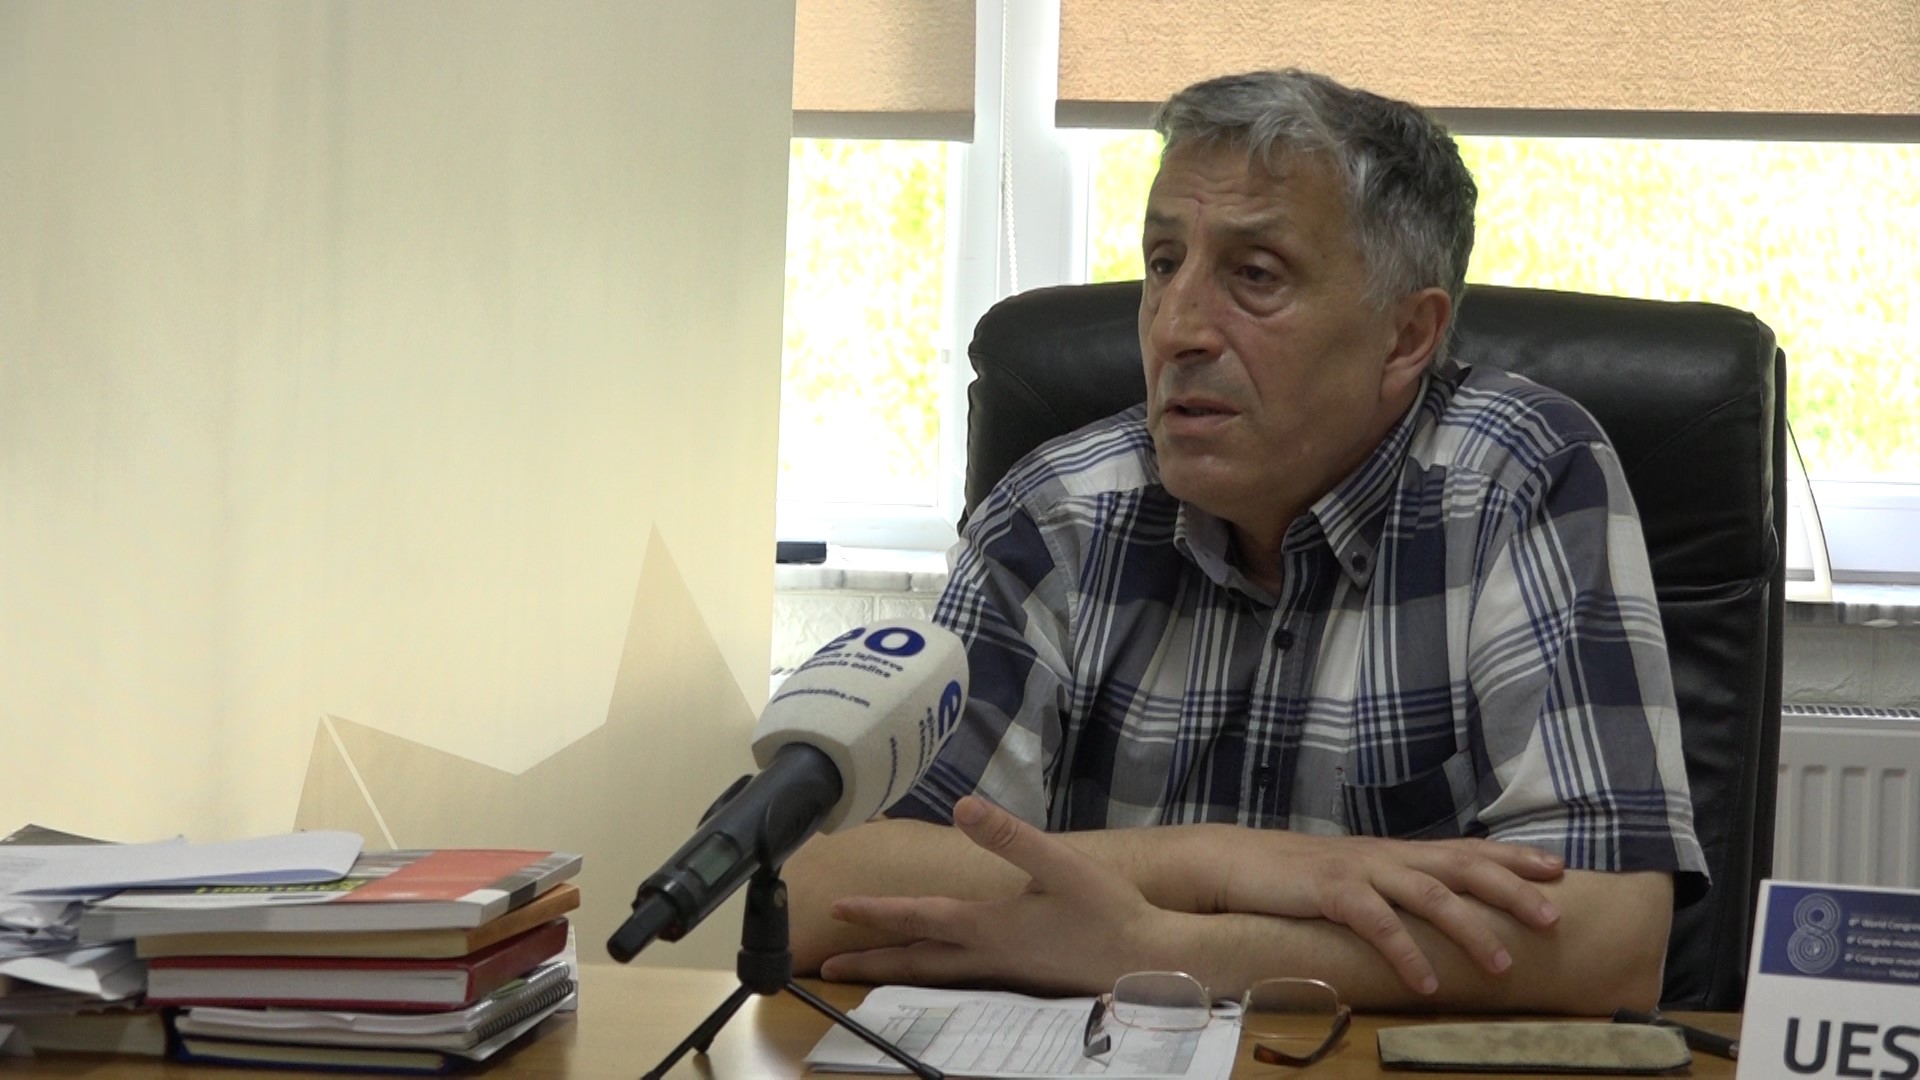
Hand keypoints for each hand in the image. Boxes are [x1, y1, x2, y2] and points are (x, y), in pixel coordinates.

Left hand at [818, 795, 1166, 994]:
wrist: (1149, 962)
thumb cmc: (1109, 912)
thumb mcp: (1061, 865)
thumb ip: (1011, 837)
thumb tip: (963, 806)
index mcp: (989, 927)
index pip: (919, 919)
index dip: (875, 914)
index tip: (837, 910)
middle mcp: (988, 956)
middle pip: (915, 963)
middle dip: (870, 963)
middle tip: (828, 966)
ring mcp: (1005, 974)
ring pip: (936, 976)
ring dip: (897, 973)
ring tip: (867, 974)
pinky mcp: (1022, 980)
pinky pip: (961, 980)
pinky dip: (933, 977)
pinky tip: (938, 969)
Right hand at [1210, 831, 1564, 994]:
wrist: (1238, 862)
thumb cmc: (1299, 878)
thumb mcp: (1359, 878)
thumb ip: (1396, 889)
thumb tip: (1438, 913)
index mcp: (1398, 853)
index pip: (1466, 849)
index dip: (1513, 857)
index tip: (1557, 870)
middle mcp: (1388, 856)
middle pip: (1462, 866)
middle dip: (1512, 890)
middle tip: (1553, 918)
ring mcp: (1362, 870)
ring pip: (1430, 894)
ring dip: (1470, 929)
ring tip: (1501, 965)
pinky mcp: (1332, 890)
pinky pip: (1377, 923)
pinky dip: (1406, 953)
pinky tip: (1426, 984)